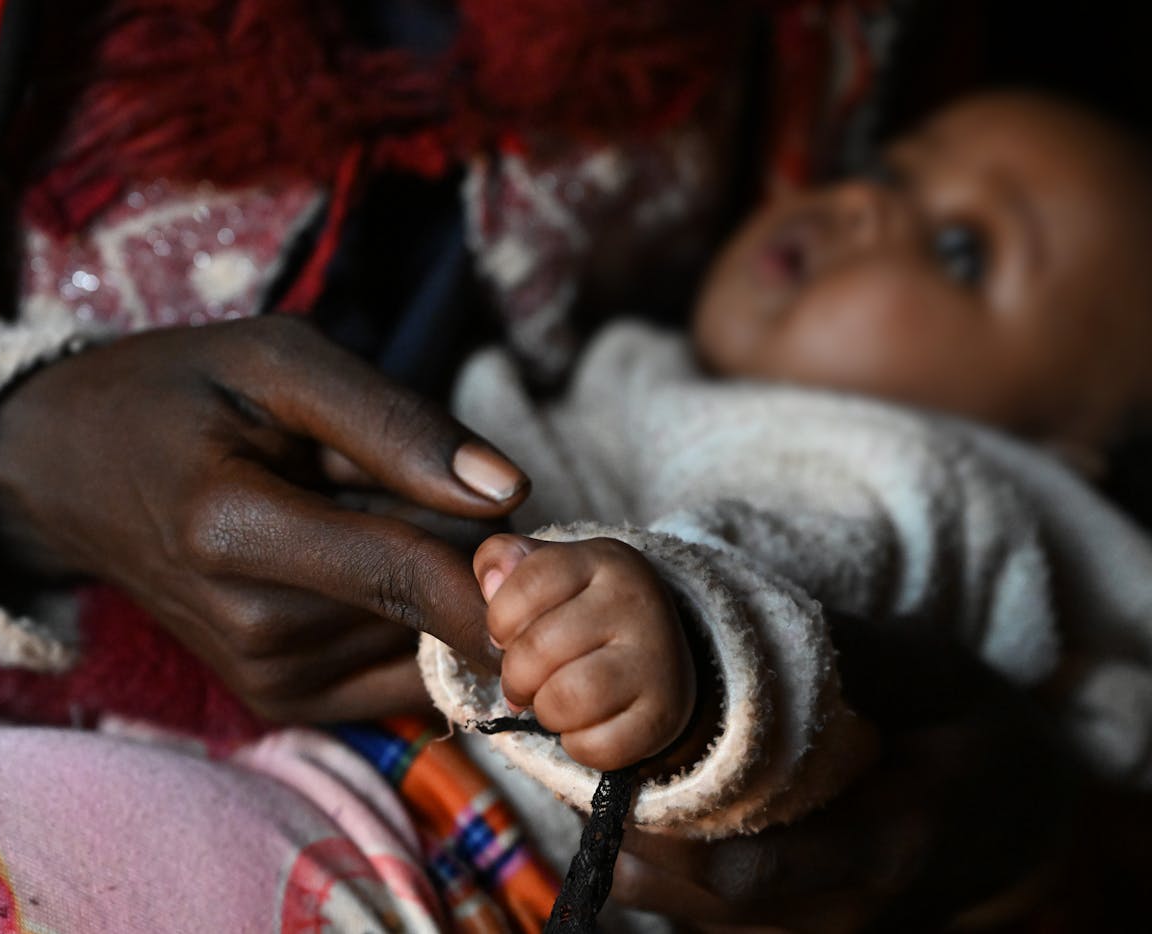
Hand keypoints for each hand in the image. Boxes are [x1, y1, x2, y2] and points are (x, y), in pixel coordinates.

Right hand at [0, 316, 526, 720]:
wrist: (70, 474)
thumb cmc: (182, 393)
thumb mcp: (282, 363)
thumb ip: (396, 425)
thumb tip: (511, 492)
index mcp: (233, 531)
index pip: (409, 576)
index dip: (501, 564)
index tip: (547, 536)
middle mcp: (249, 629)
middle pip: (426, 611)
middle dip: (474, 562)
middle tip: (464, 496)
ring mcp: (263, 678)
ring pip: (423, 643)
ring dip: (440, 588)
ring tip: (389, 516)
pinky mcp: (279, 701)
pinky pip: (401, 673)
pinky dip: (416, 622)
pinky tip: (377, 562)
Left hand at [473, 533, 695, 771]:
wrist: (660, 659)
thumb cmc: (585, 614)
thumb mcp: (550, 571)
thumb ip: (505, 560)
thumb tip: (491, 582)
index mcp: (605, 560)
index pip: (528, 583)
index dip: (500, 619)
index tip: (506, 634)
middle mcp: (636, 602)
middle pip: (538, 648)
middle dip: (515, 675)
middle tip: (524, 679)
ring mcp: (656, 659)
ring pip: (566, 699)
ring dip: (544, 710)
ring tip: (554, 700)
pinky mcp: (663, 715)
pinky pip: (596, 746)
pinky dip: (576, 744)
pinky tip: (585, 723)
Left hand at [607, 616, 1077, 931]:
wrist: (1017, 817)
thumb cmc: (974, 733)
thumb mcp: (936, 675)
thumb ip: (855, 652)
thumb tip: (753, 611)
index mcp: (885, 848)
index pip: (752, 870)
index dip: (667, 829)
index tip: (608, 765)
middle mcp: (844, 909)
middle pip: (703, 901)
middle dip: (625, 835)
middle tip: (567, 757)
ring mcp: (819, 928)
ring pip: (693, 913)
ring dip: (630, 849)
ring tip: (580, 772)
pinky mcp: (798, 927)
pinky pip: (705, 912)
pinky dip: (657, 863)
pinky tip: (626, 799)